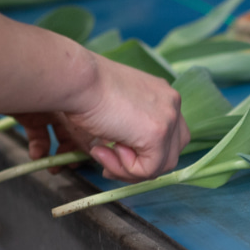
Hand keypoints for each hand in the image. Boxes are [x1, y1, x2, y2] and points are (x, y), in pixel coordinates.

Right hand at [15, 57, 189, 182]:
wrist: (77, 79)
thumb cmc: (86, 89)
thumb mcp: (116, 107)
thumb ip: (130, 126)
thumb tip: (127, 153)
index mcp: (163, 95)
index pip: (169, 136)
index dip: (143, 153)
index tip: (113, 153)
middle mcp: (172, 104)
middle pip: (171, 152)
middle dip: (140, 166)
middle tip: (109, 166)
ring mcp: (169, 118)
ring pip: (162, 165)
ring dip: (129, 169)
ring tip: (102, 154)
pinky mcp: (158, 134)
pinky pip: (148, 170)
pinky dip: (124, 169)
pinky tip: (104, 150)